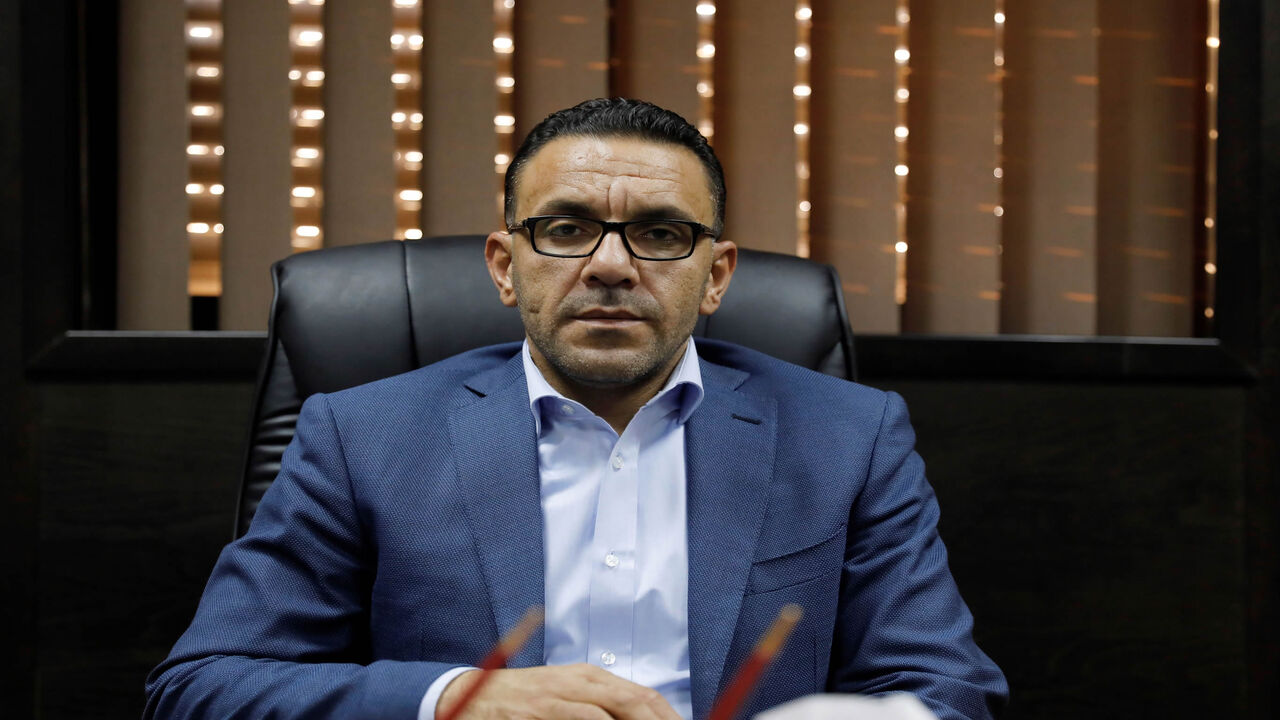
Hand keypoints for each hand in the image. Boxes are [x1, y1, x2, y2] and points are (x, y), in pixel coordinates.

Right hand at [436, 664, 683, 719]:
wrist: (469, 695)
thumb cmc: (522, 700)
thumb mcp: (564, 694)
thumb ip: (599, 704)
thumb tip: (643, 716)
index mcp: (590, 676)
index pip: (645, 696)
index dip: (670, 718)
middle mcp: (578, 682)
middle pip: (636, 701)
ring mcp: (556, 696)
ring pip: (610, 712)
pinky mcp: (537, 711)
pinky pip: (579, 719)